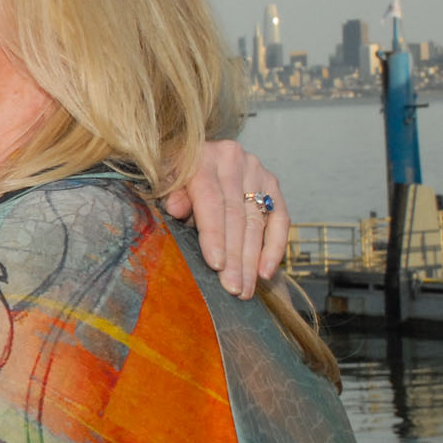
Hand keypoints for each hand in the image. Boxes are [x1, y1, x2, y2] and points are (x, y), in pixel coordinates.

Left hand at [164, 141, 288, 299]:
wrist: (191, 154)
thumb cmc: (173, 175)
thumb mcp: (163, 182)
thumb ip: (171, 195)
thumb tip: (175, 209)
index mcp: (203, 158)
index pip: (212, 202)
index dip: (214, 235)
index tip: (216, 265)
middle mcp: (233, 160)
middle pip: (237, 216)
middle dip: (235, 256)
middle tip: (233, 288)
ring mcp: (256, 170)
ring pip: (257, 222)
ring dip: (252, 259)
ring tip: (246, 288)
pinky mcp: (271, 182)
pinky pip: (279, 219)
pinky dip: (274, 247)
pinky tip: (266, 271)